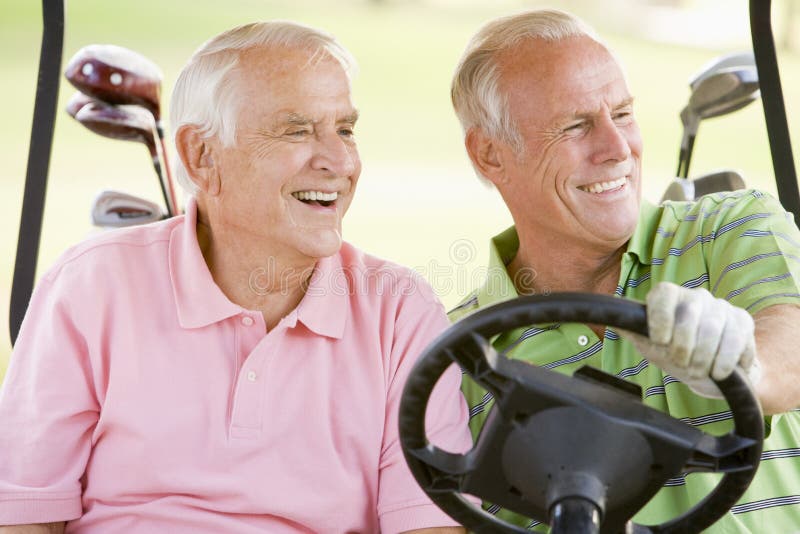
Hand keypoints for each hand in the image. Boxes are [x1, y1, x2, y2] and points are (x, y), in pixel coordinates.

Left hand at [620, 282, 760, 397]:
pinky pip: (738, 340)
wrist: (711, 368)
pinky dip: (727, 361)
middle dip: (684, 345)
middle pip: (691, 313)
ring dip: (705, 356)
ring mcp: (721, 307)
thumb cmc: (673, 352)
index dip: (661, 316)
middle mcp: (696, 296)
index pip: (664, 293)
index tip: (660, 341)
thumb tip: (609, 320)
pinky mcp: (743, 322)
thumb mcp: (647, 343)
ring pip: (715, 328)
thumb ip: (631, 330)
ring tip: (698, 371)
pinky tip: (719, 372)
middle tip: (681, 364)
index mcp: (669, 297)